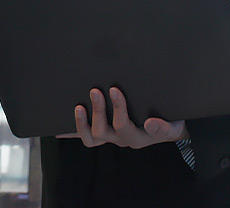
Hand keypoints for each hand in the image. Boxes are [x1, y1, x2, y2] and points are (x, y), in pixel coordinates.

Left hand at [72, 87, 187, 148]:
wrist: (167, 128)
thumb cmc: (169, 123)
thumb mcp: (172, 126)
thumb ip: (164, 127)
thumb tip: (151, 124)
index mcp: (136, 137)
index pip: (123, 125)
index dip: (117, 108)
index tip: (114, 89)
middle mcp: (120, 139)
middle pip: (102, 132)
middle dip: (98, 111)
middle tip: (95, 91)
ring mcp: (109, 137)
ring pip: (90, 138)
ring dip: (81, 123)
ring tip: (78, 107)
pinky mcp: (102, 133)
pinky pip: (84, 136)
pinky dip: (70, 133)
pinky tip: (57, 129)